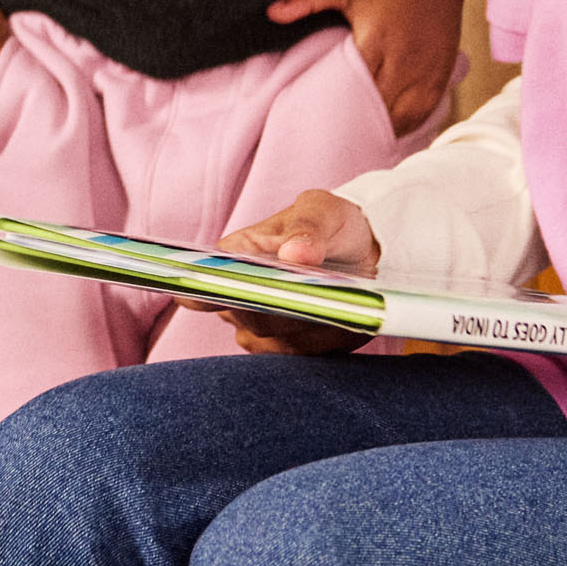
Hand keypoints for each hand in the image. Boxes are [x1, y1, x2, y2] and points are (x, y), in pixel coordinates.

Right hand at [218, 189, 380, 355]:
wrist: (364, 251)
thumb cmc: (331, 223)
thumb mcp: (321, 211)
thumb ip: (307, 228)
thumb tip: (293, 253)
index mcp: (233, 256)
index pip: (203, 282)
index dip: (206, 295)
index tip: (232, 299)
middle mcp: (239, 296)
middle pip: (245, 317)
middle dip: (279, 310)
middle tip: (311, 296)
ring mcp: (261, 325)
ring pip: (271, 341)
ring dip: (304, 328)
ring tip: (334, 304)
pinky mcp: (288, 345)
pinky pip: (298, 354)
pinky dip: (321, 341)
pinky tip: (340, 320)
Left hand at [269, 0, 472, 132]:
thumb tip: (270, 11)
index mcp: (377, 41)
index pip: (356, 91)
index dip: (339, 110)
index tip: (321, 124)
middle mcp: (406, 61)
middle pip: (382, 111)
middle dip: (361, 125)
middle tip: (338, 138)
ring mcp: (428, 69)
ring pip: (408, 117)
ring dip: (387, 127)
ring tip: (365, 136)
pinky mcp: (444, 70)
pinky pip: (428, 109)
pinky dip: (411, 121)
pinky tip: (394, 125)